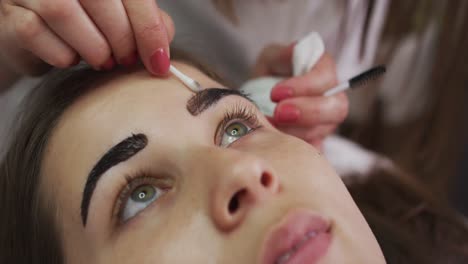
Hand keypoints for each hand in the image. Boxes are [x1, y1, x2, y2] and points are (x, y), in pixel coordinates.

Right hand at [0, 0, 174, 75]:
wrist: (38, 41)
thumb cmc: (86, 28)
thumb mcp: (120, 21)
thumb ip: (145, 22)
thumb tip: (163, 41)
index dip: (148, 28)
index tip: (159, 62)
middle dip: (121, 38)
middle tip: (126, 60)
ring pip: (62, 10)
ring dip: (92, 47)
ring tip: (102, 61)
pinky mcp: (8, 14)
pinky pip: (33, 31)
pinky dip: (62, 55)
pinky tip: (71, 60)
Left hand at [252, 44, 348, 149]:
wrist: (259, 103)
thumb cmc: (269, 76)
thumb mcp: (270, 59)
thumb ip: (281, 54)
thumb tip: (295, 49)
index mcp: (324, 71)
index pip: (327, 78)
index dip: (305, 86)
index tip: (276, 93)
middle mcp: (332, 97)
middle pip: (337, 108)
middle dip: (307, 112)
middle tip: (278, 113)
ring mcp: (327, 123)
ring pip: (324, 131)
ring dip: (296, 132)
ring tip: (270, 126)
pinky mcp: (317, 143)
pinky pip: (315, 152)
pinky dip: (298, 151)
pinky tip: (280, 146)